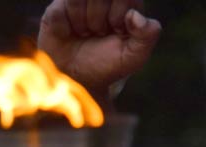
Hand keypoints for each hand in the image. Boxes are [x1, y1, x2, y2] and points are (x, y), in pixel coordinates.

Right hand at [38, 0, 161, 94]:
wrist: (76, 80)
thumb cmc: (107, 65)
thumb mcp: (134, 56)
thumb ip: (148, 34)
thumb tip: (134, 14)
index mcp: (125, 1)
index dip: (118, 14)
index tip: (116, 31)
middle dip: (99, 20)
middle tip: (99, 33)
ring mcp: (78, 0)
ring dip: (82, 23)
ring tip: (84, 33)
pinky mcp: (57, 8)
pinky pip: (62, 8)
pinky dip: (65, 26)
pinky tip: (68, 33)